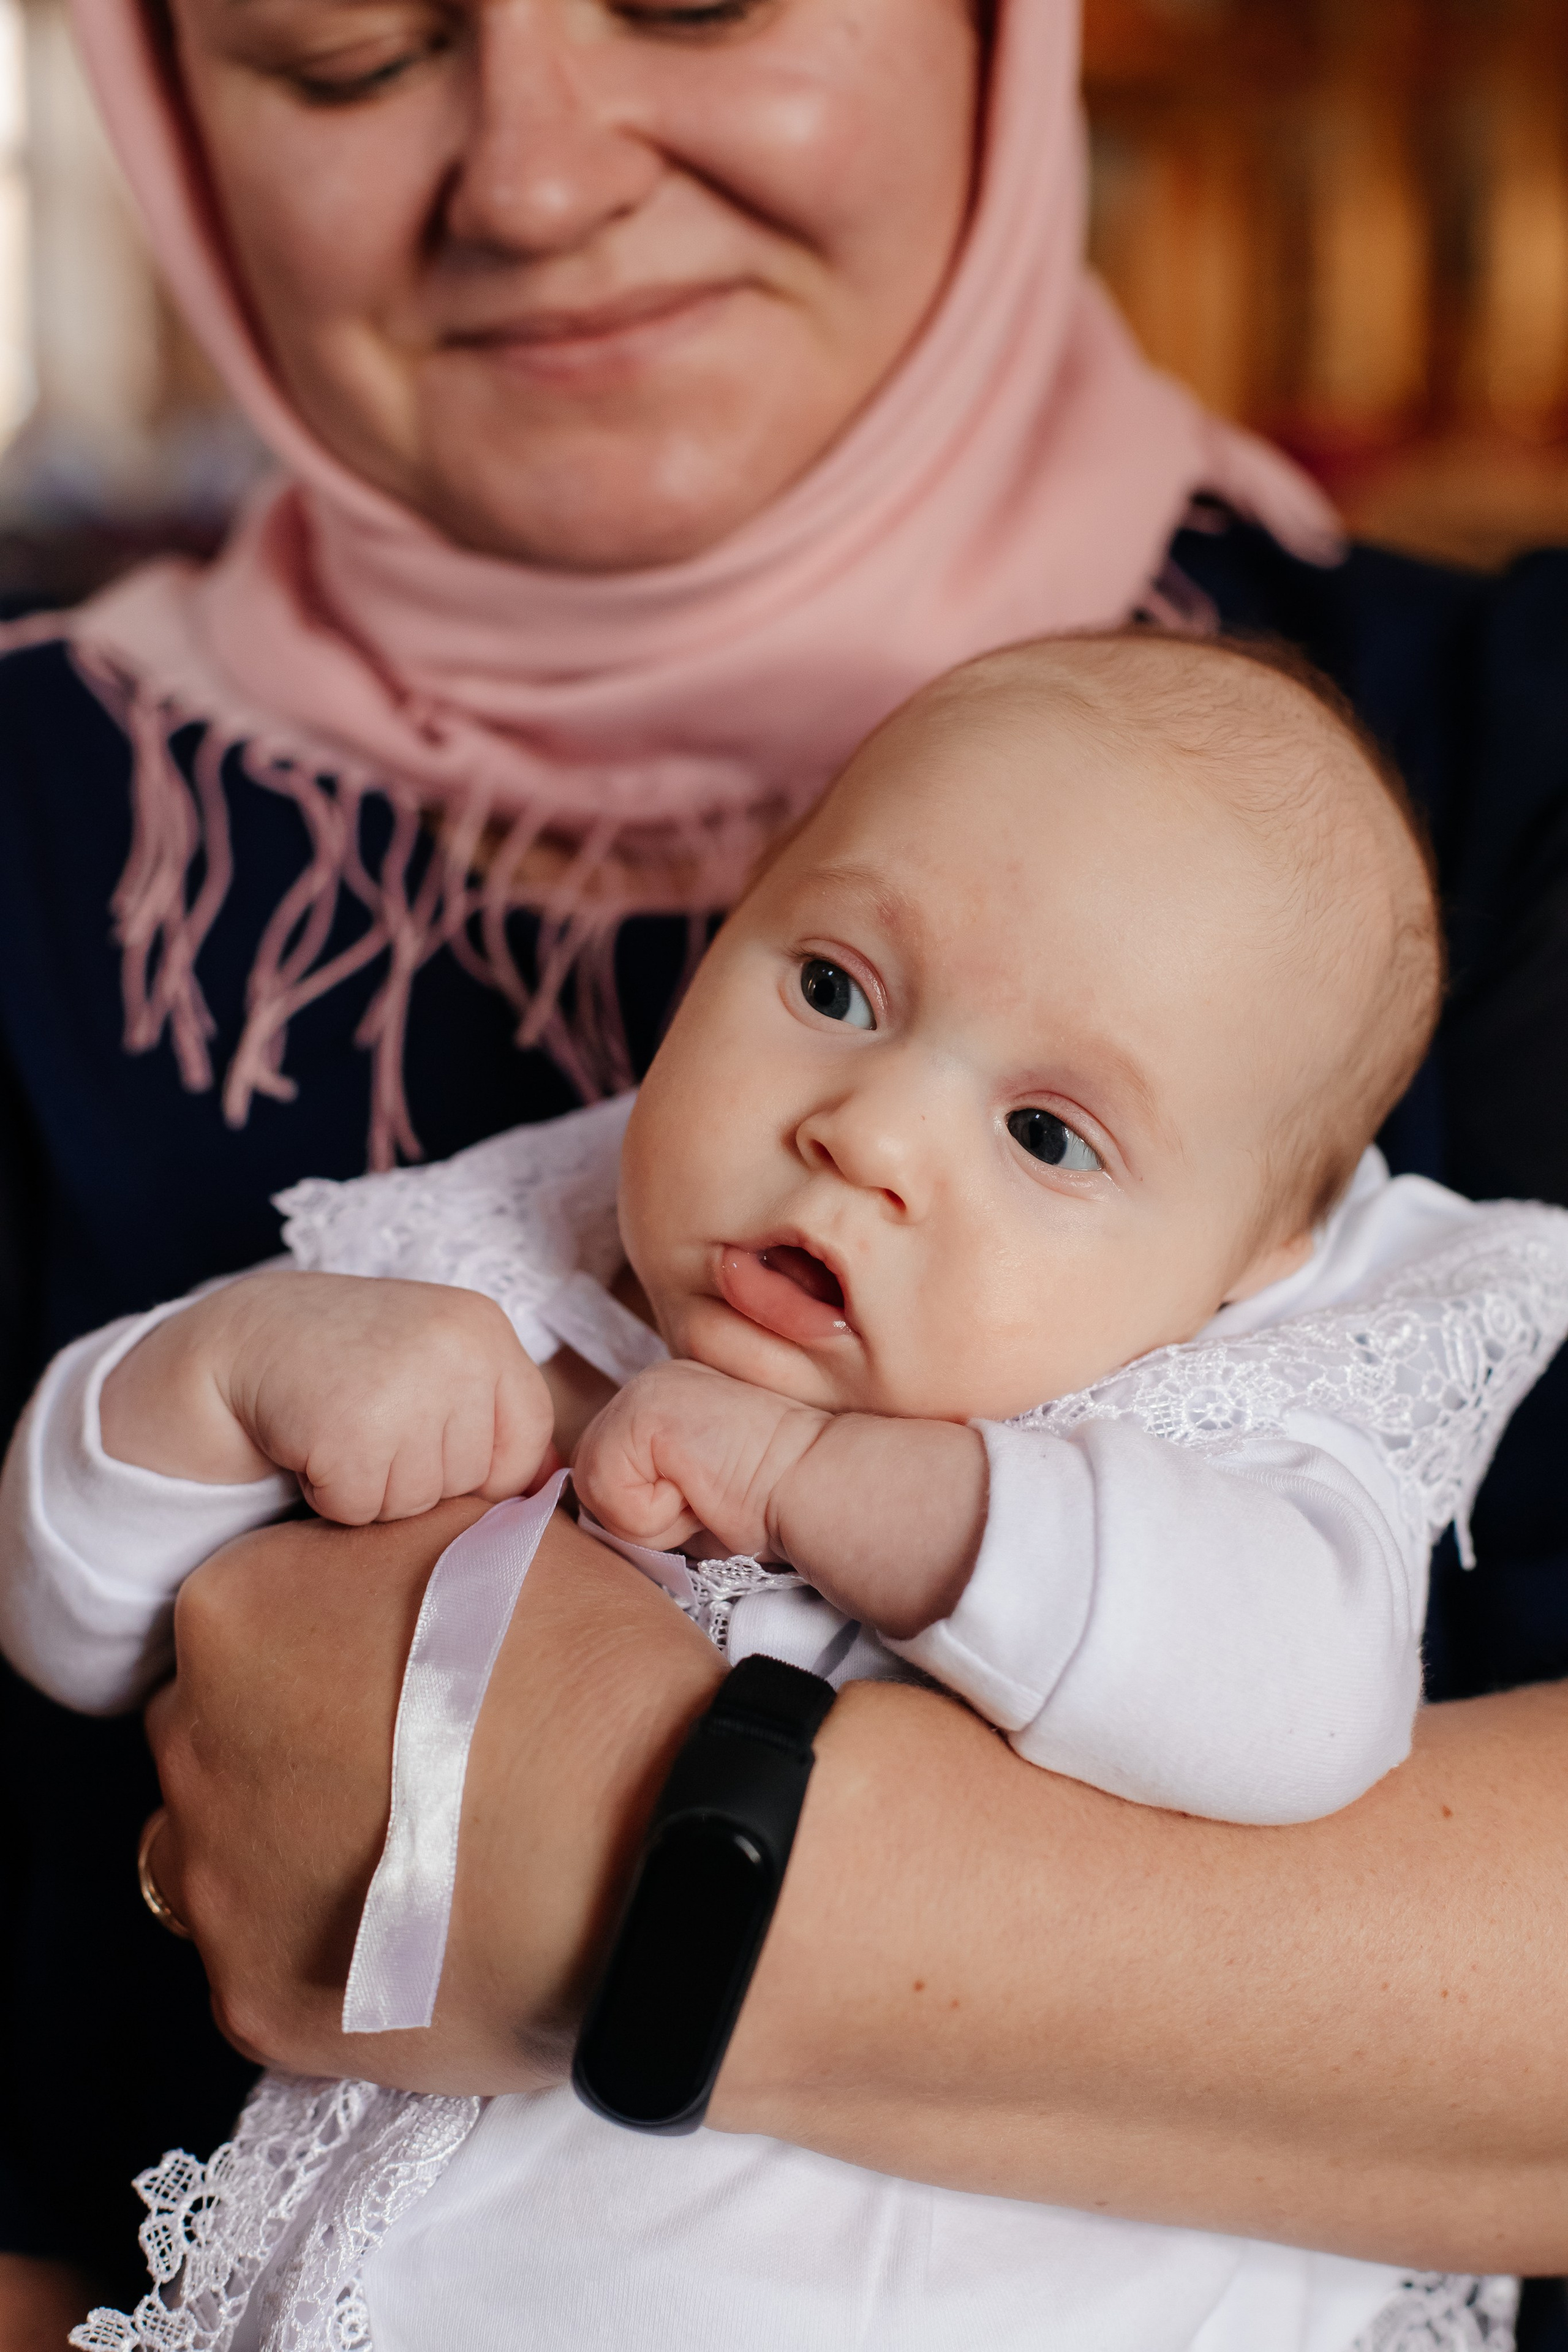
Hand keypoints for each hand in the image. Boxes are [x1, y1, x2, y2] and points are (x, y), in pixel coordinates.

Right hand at [101, 1272, 554, 1522]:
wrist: (244, 1339)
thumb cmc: (350, 1363)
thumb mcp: (437, 1363)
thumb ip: (496, 1419)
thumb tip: (555, 1492)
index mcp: (484, 1330)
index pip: (528, 1440)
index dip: (479, 1462)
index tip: (428, 1437)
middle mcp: (456, 1350)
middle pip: (473, 1480)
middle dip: (420, 1477)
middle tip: (371, 1424)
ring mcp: (404, 1387)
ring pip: (417, 1502)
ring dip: (375, 1489)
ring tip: (343, 1431)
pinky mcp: (349, 1430)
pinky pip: (362, 1510)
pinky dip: (331, 1497)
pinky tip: (313, 1445)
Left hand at [144, 1499, 722, 2091]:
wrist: (650, 1850)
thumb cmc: (584, 1677)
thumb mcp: (491, 1528)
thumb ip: (398, 1528)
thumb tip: (388, 1539)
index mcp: (234, 1612)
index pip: (254, 1601)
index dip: (332, 1621)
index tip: (401, 1651)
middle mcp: (193, 1746)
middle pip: (220, 1724)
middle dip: (292, 1729)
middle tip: (412, 1746)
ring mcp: (216, 1887)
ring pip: (224, 1846)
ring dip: (290, 1836)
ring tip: (413, 1838)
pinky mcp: (257, 2001)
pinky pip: (266, 1960)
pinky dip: (329, 1941)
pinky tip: (417, 1920)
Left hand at [572, 1358, 827, 1557]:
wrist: (821, 1487)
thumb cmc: (771, 1506)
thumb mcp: (692, 1497)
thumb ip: (646, 1491)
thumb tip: (604, 1523)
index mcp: (661, 1401)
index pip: (604, 1474)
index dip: (645, 1512)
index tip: (706, 1504)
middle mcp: (646, 1385)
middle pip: (589, 1480)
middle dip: (640, 1515)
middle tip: (705, 1501)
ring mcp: (642, 1391)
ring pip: (593, 1488)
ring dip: (648, 1519)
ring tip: (705, 1497)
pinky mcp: (641, 1412)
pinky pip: (607, 1491)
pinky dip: (651, 1516)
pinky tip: (702, 1493)